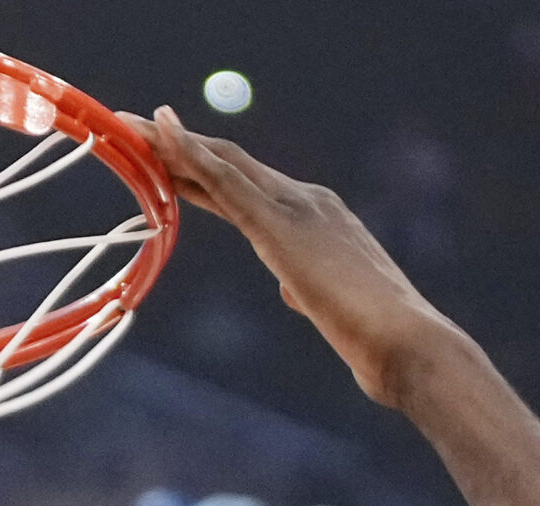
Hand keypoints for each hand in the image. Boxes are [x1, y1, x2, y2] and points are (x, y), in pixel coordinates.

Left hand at [121, 107, 468, 409]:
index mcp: (319, 217)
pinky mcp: (281, 228)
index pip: (248, 184)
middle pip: (229, 163)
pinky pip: (227, 182)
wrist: (409, 346)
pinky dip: (191, 155)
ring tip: (130, 125)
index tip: (165, 159)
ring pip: (222, 162)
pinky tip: (162, 137)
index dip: (204, 169)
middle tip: (133, 127)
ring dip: (172, 142)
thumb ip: (310, 290)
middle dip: (178, 145)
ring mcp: (295, 208)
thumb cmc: (379, 341)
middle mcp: (307, 200)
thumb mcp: (333, 312)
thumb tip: (294, 292)